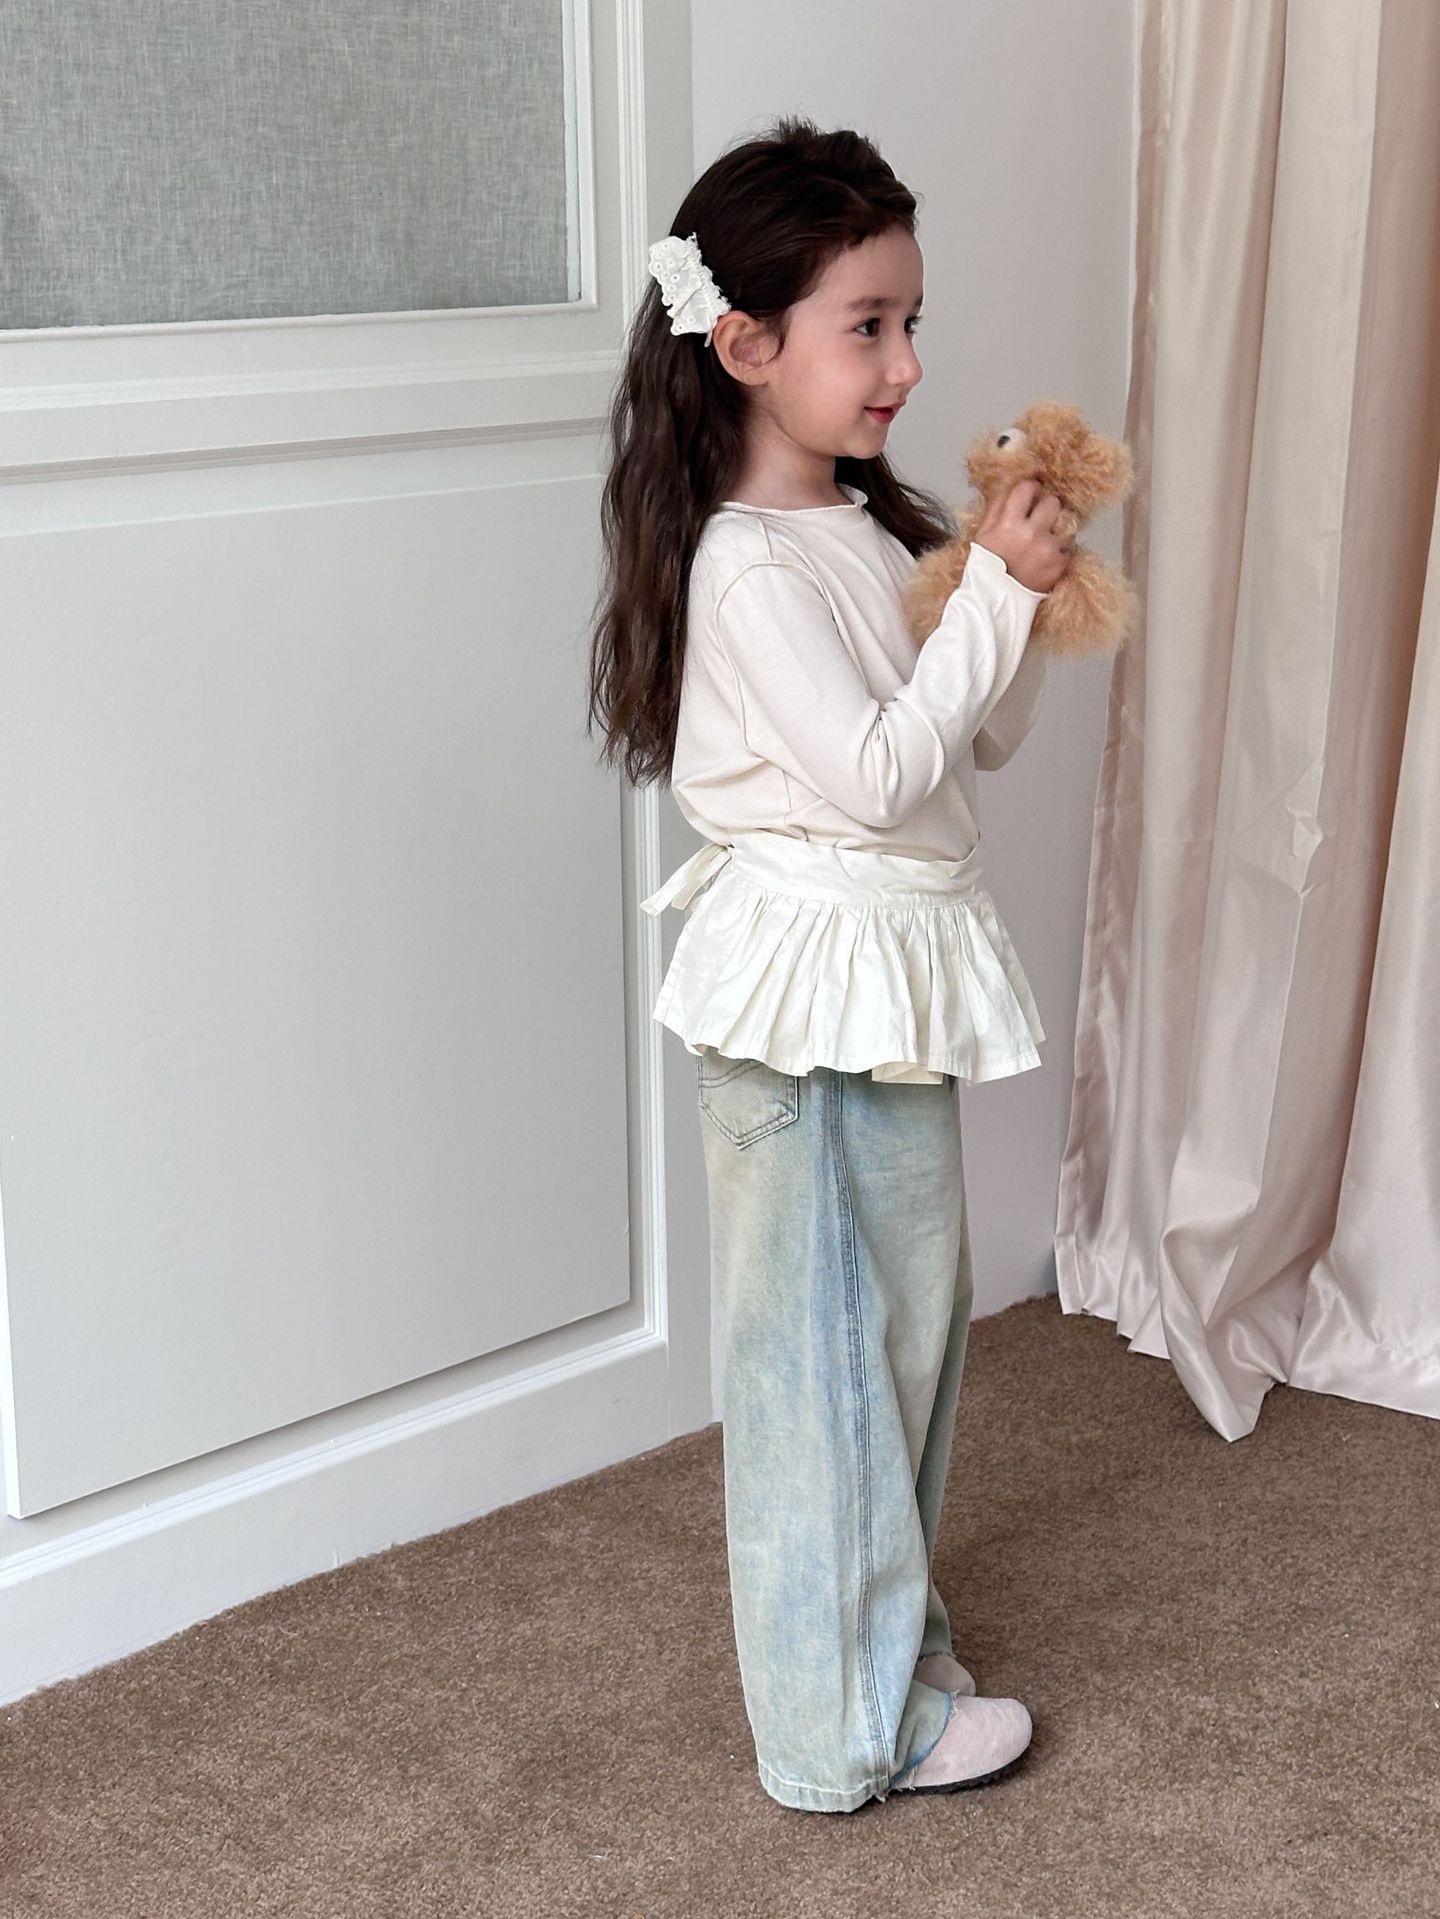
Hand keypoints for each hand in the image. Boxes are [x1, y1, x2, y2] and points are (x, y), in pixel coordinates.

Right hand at [974, 479, 1074, 594]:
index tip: (1030, 495)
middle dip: (1047, 506)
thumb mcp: (983, 534)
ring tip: (1045, 536)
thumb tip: (1011, 486)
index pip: (1028, 488)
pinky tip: (1046, 554)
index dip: (1030, 489)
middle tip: (1040, 516)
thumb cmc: (987, 569)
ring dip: (1058, 525)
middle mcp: (1031, 534)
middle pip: (1052, 501)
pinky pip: (1069, 544)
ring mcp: (1048, 549)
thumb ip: (997, 507)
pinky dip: (1061, 547)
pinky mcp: (1059, 564)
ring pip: (1067, 521)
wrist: (996, 602)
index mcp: (1009, 524)